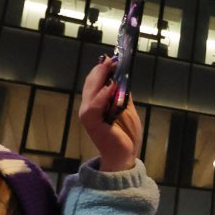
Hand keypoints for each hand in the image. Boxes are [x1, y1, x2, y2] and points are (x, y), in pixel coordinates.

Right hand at [78, 55, 142, 171]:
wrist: (124, 156)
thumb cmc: (125, 135)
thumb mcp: (127, 111)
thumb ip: (123, 96)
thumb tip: (123, 79)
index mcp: (95, 105)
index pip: (94, 83)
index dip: (102, 69)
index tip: (112, 58)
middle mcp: (88, 108)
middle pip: (91, 83)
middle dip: (101, 69)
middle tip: (112, 58)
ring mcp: (88, 115)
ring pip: (91, 91)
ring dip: (101, 77)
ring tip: (111, 66)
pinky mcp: (91, 122)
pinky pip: (95, 105)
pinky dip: (103, 95)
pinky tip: (111, 86)